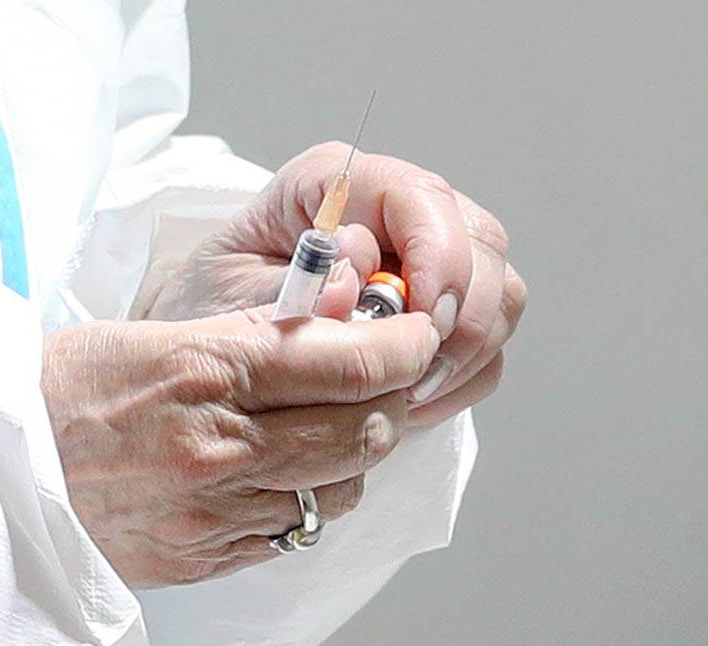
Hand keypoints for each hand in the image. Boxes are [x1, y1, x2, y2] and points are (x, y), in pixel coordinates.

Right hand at [42, 306, 439, 587]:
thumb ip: (252, 330)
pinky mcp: (205, 559)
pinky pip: (293, 531)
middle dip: (390, 399)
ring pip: (341, 488)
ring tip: (323, 428)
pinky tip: (279, 475)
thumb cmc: (62, 389)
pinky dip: (306, 498)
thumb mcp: (153, 332)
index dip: (405, 343)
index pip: (350, 361)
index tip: (418, 331)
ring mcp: (214, 514)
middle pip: (365, 430)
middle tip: (378, 378)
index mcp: (205, 372)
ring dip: (353, 455)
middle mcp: (220, 448)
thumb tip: (337, 315)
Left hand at [133, 142, 527, 427]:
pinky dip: (460, 378)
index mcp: (336, 185)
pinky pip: (487, 342)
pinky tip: (410, 398)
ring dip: (462, 354)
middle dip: (458, 318)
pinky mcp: (440, 310)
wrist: (209, 349)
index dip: (438, 257)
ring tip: (403, 393)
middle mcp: (394, 212)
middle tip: (411, 374)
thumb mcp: (229, 298)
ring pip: (498, 293)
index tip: (421, 319)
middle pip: (480, 243)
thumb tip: (353, 283)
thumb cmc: (211, 311)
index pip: (420, 197)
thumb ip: (292, 291)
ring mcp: (427, 259)